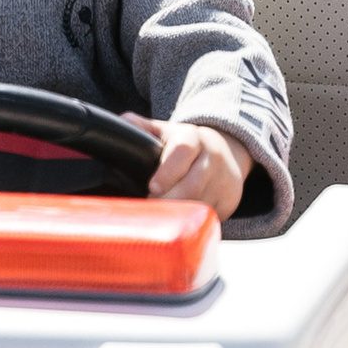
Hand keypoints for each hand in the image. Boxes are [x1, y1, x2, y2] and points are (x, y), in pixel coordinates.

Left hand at [133, 117, 249, 217]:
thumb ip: (139, 127)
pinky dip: (193, 222)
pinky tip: (179, 223)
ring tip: (161, 220)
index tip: (153, 188)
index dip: (167, 171)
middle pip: (192, 185)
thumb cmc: (183, 144)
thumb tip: (118, 124)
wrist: (227, 150)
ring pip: (201, 204)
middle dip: (169, 201)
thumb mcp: (163, 131)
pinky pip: (210, 216)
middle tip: (150, 210)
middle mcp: (212, 158)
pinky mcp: (229, 200)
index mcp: (192, 138)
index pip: (182, 152)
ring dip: (180, 214)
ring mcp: (224, 180)